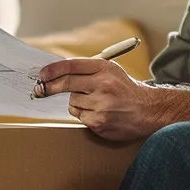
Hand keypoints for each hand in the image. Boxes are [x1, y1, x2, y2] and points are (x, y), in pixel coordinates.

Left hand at [32, 58, 167, 140]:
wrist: (148, 110)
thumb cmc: (125, 88)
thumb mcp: (110, 71)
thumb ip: (86, 69)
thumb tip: (56, 71)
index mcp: (105, 69)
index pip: (71, 66)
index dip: (52, 70)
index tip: (41, 74)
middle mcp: (103, 86)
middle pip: (66, 85)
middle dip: (50, 87)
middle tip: (41, 89)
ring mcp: (102, 106)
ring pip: (72, 103)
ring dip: (75, 103)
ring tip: (92, 102)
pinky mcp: (100, 123)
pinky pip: (80, 117)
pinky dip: (84, 115)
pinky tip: (98, 113)